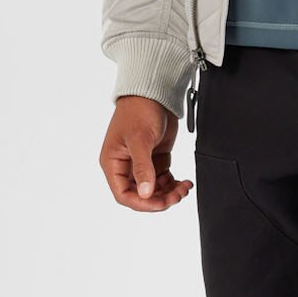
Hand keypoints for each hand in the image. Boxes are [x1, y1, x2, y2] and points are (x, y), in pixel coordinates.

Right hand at [100, 96, 192, 211]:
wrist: (154, 93)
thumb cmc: (139, 110)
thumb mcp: (140, 140)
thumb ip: (143, 168)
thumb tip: (145, 193)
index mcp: (113, 163)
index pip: (123, 194)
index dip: (142, 203)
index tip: (160, 203)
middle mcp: (125, 166)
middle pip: (141, 195)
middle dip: (160, 199)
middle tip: (177, 195)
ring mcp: (141, 163)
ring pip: (154, 190)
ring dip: (169, 193)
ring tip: (184, 188)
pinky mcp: (155, 159)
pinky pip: (163, 180)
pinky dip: (174, 184)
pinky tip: (184, 182)